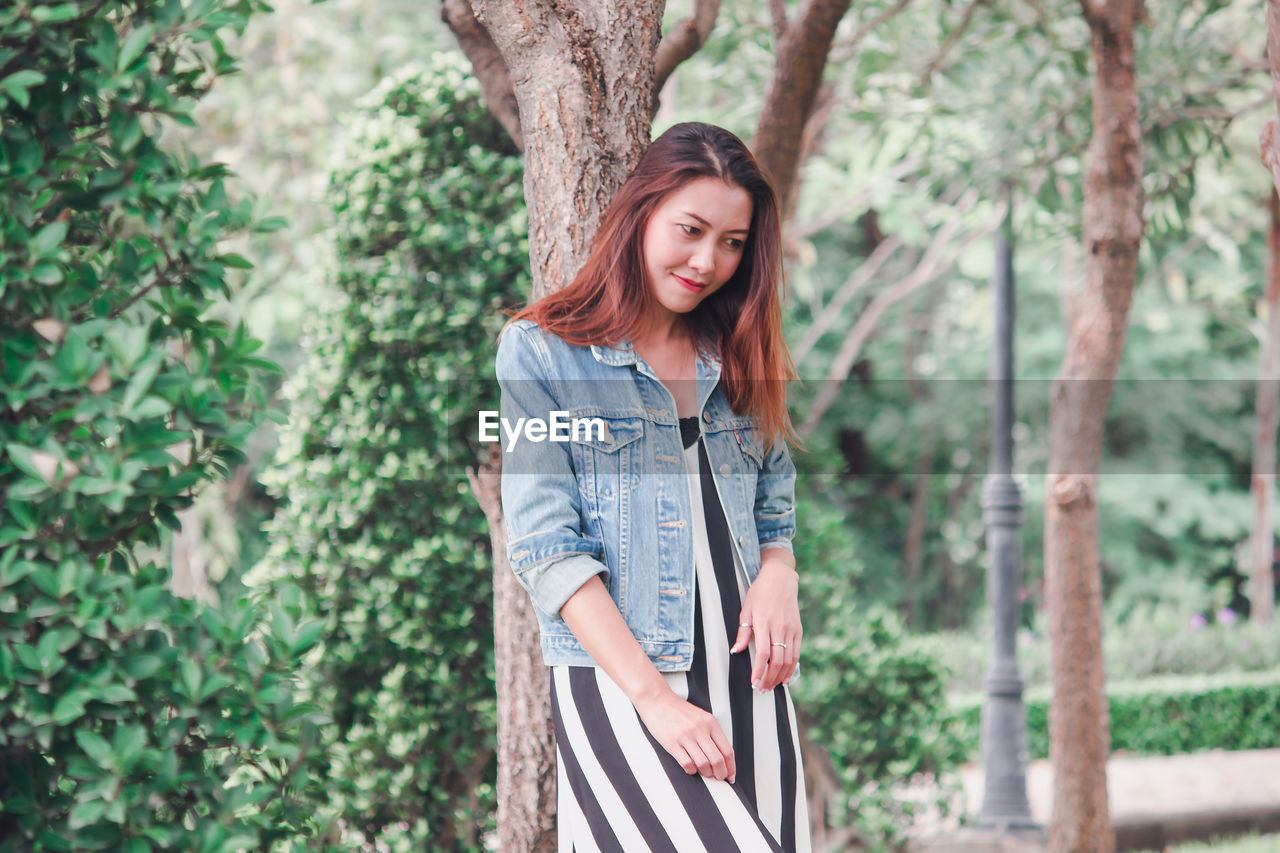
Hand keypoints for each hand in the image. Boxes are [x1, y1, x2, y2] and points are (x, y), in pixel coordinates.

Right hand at [633, 687, 735, 782]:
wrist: (657, 699)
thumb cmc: (678, 709)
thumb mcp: (701, 716)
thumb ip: (712, 733)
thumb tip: (722, 756)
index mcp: (710, 722)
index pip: (727, 750)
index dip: (731, 767)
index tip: (730, 775)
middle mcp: (700, 729)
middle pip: (717, 760)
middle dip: (721, 774)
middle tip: (719, 778)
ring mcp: (686, 736)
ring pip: (704, 764)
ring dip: (706, 774)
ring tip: (705, 772)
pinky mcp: (672, 743)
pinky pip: (687, 764)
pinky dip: (691, 770)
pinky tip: (691, 767)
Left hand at [730, 560, 800, 691]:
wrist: (780, 578)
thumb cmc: (759, 593)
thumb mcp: (746, 609)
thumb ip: (742, 632)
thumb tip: (735, 651)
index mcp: (763, 622)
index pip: (762, 654)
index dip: (758, 671)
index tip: (753, 682)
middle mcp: (779, 627)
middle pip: (777, 661)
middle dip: (769, 679)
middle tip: (762, 690)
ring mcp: (791, 629)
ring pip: (789, 660)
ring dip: (780, 677)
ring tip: (771, 687)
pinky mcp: (798, 630)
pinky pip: (796, 654)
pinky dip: (791, 668)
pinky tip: (785, 677)